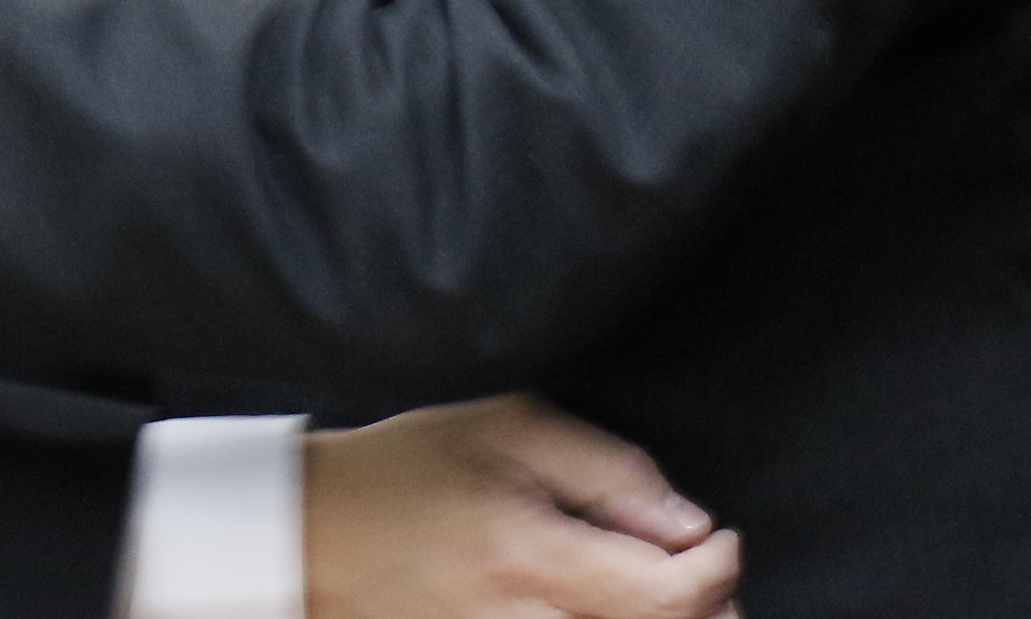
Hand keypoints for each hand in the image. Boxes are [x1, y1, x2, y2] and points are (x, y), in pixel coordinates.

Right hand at [307, 399, 741, 618]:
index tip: (720, 541)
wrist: (310, 528)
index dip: (718, 569)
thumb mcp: (502, 430)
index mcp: (529, 554)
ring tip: (665, 602)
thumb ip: (604, 467)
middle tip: (709, 580)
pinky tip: (612, 610)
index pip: (669, 594)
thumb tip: (683, 518)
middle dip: (706, 613)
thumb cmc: (401, 468)